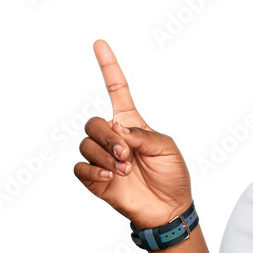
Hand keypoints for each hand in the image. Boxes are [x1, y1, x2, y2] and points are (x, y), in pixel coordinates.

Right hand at [74, 39, 193, 228]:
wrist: (169, 207)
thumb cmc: (172, 176)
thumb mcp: (167, 149)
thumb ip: (143, 135)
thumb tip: (119, 131)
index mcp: (131, 125)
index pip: (116, 91)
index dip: (109, 67)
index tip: (100, 44)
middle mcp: (113, 138)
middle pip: (94, 123)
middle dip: (108, 137)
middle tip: (127, 154)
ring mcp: (103, 158)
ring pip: (86, 144)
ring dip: (105, 156)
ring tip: (123, 169)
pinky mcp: (95, 178)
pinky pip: (80, 167)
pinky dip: (94, 171)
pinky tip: (110, 177)